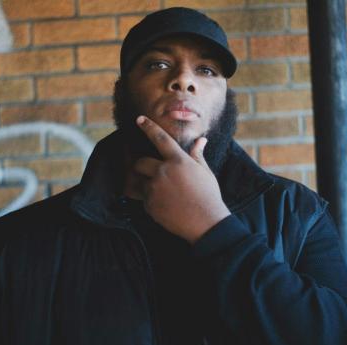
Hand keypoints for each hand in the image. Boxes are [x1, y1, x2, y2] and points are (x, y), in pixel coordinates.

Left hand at [134, 116, 230, 243]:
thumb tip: (201, 140)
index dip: (148, 127)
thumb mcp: (205, 173)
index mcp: (178, 161)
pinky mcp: (150, 205)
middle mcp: (163, 172)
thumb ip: (197, 155)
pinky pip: (143, 199)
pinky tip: (164, 204)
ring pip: (138, 182)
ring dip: (144, 183)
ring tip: (158, 191)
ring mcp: (155, 189)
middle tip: (149, 171)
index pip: (160, 139)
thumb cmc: (208, 196)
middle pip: (140, 162)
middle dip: (141, 165)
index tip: (139, 119)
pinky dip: (150, 200)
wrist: (205, 223)